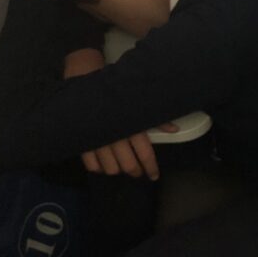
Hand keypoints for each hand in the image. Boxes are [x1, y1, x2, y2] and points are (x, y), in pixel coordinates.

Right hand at [63, 48, 179, 179]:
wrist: (86, 80)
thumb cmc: (117, 92)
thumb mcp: (139, 104)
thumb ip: (156, 119)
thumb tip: (174, 129)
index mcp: (132, 128)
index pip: (145, 155)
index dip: (151, 168)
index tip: (154, 176)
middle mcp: (116, 138)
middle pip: (128, 165)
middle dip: (135, 171)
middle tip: (138, 172)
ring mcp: (98, 142)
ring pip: (110, 168)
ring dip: (117, 170)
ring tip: (121, 167)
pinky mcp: (83, 142)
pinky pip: (91, 165)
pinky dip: (98, 168)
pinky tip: (103, 165)